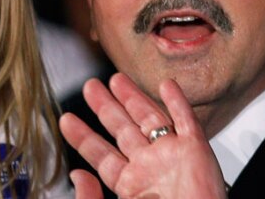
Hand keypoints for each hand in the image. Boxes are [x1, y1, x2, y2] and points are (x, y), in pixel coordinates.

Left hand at [60, 73, 226, 198]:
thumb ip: (90, 198)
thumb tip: (76, 175)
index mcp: (130, 185)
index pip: (101, 155)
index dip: (83, 136)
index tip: (67, 120)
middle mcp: (150, 167)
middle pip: (123, 130)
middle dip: (105, 107)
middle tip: (91, 87)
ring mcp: (173, 157)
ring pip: (151, 118)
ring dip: (135, 97)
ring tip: (117, 79)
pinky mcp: (196, 151)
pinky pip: (187, 120)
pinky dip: (178, 101)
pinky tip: (167, 85)